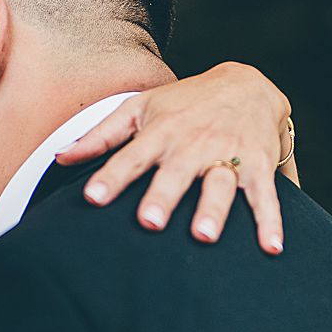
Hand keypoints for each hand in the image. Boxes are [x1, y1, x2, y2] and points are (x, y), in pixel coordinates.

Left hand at [55, 61, 299, 255]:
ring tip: (204, 236)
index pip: (130, 156)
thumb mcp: (140, 109)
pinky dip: (270, 221)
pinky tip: (271, 248)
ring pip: (220, 183)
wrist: (247, 83)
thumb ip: (101, 136)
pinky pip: (265, 196)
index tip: (92, 197)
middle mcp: (193, 144)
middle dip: (163, 196)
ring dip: (214, 209)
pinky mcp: (258, 165)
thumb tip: (60, 157)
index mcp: (160, 132)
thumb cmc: (184, 104)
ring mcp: (227, 155)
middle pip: (175, 173)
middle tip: (149, 222)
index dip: (111, 176)